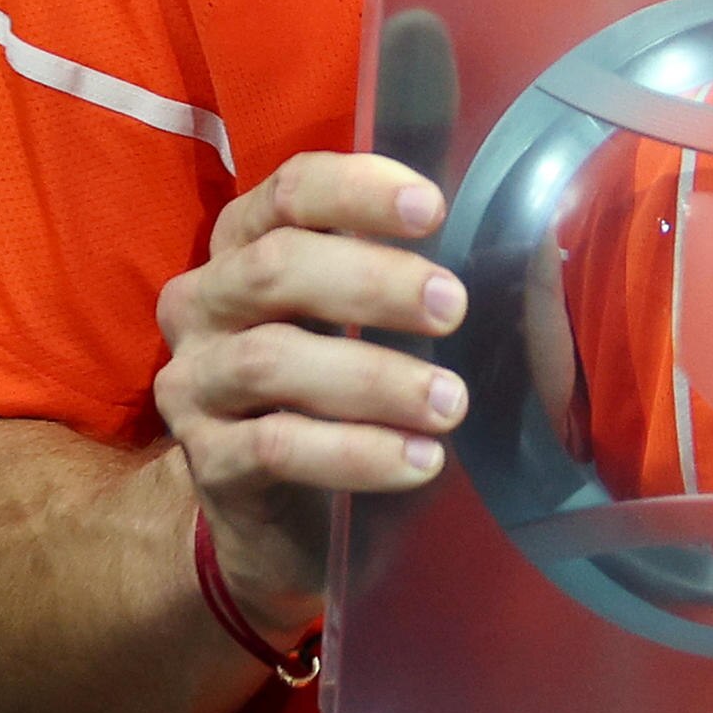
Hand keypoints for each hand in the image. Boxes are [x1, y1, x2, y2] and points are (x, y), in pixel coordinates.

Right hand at [149, 152, 469, 637]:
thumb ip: (396, 282)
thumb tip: (517, 258)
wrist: (274, 519)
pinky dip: (354, 452)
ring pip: (270, 359)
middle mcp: (202, 303)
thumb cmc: (329, 395)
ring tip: (450, 403)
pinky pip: (276, 447)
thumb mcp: (353, 324)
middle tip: (453, 307)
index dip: (356, 193)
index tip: (432, 209)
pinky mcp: (208, 461)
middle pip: (275, 267)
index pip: (288, 193)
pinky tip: (419, 462)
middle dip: (371, 281)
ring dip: (372, 377)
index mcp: (241, 246)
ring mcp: (195, 383)